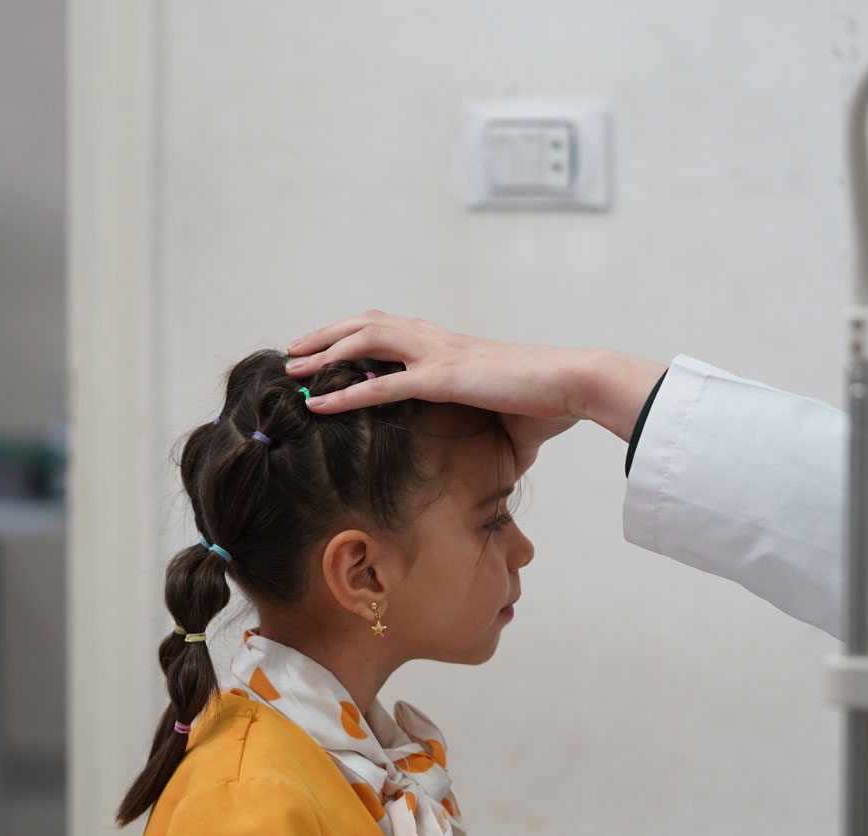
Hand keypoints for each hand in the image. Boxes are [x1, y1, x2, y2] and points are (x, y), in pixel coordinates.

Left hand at [285, 311, 662, 474]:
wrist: (575, 384)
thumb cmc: (549, 405)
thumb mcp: (513, 431)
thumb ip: (497, 448)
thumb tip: (500, 479)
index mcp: (451, 349)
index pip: (393, 331)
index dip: (356, 335)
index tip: (328, 348)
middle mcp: (438, 343)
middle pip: (368, 324)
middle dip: (326, 335)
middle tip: (293, 351)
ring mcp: (437, 356)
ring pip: (365, 341)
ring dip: (323, 352)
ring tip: (292, 366)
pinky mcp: (442, 378)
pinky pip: (380, 385)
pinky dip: (343, 393)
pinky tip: (316, 402)